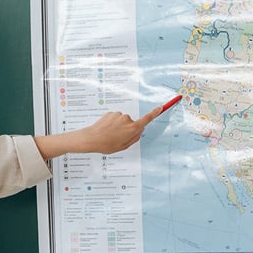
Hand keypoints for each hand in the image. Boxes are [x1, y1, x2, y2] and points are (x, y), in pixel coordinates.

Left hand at [35, 105, 166, 160]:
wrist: (90, 138)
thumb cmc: (107, 145)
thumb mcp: (123, 146)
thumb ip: (134, 137)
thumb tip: (138, 130)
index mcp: (132, 128)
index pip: (147, 119)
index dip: (155, 112)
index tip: (162, 106)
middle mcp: (127, 119)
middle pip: (133, 123)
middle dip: (128, 129)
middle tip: (117, 138)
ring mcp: (118, 115)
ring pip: (123, 121)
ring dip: (118, 126)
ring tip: (109, 135)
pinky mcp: (111, 113)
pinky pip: (115, 118)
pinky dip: (112, 123)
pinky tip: (105, 129)